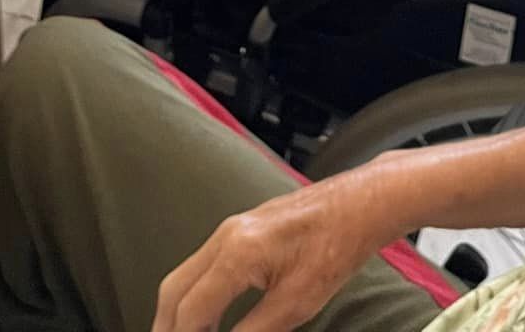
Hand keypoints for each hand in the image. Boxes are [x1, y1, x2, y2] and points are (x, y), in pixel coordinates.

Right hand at [153, 172, 400, 331]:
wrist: (357, 205)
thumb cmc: (334, 249)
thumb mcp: (296, 303)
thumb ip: (255, 331)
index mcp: (238, 253)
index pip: (190, 310)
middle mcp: (225, 236)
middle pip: (174, 290)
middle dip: (167, 327)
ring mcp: (230, 229)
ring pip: (184, 276)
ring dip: (179, 313)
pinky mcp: (240, 229)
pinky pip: (201, 266)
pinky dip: (194, 296)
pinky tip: (208, 321)